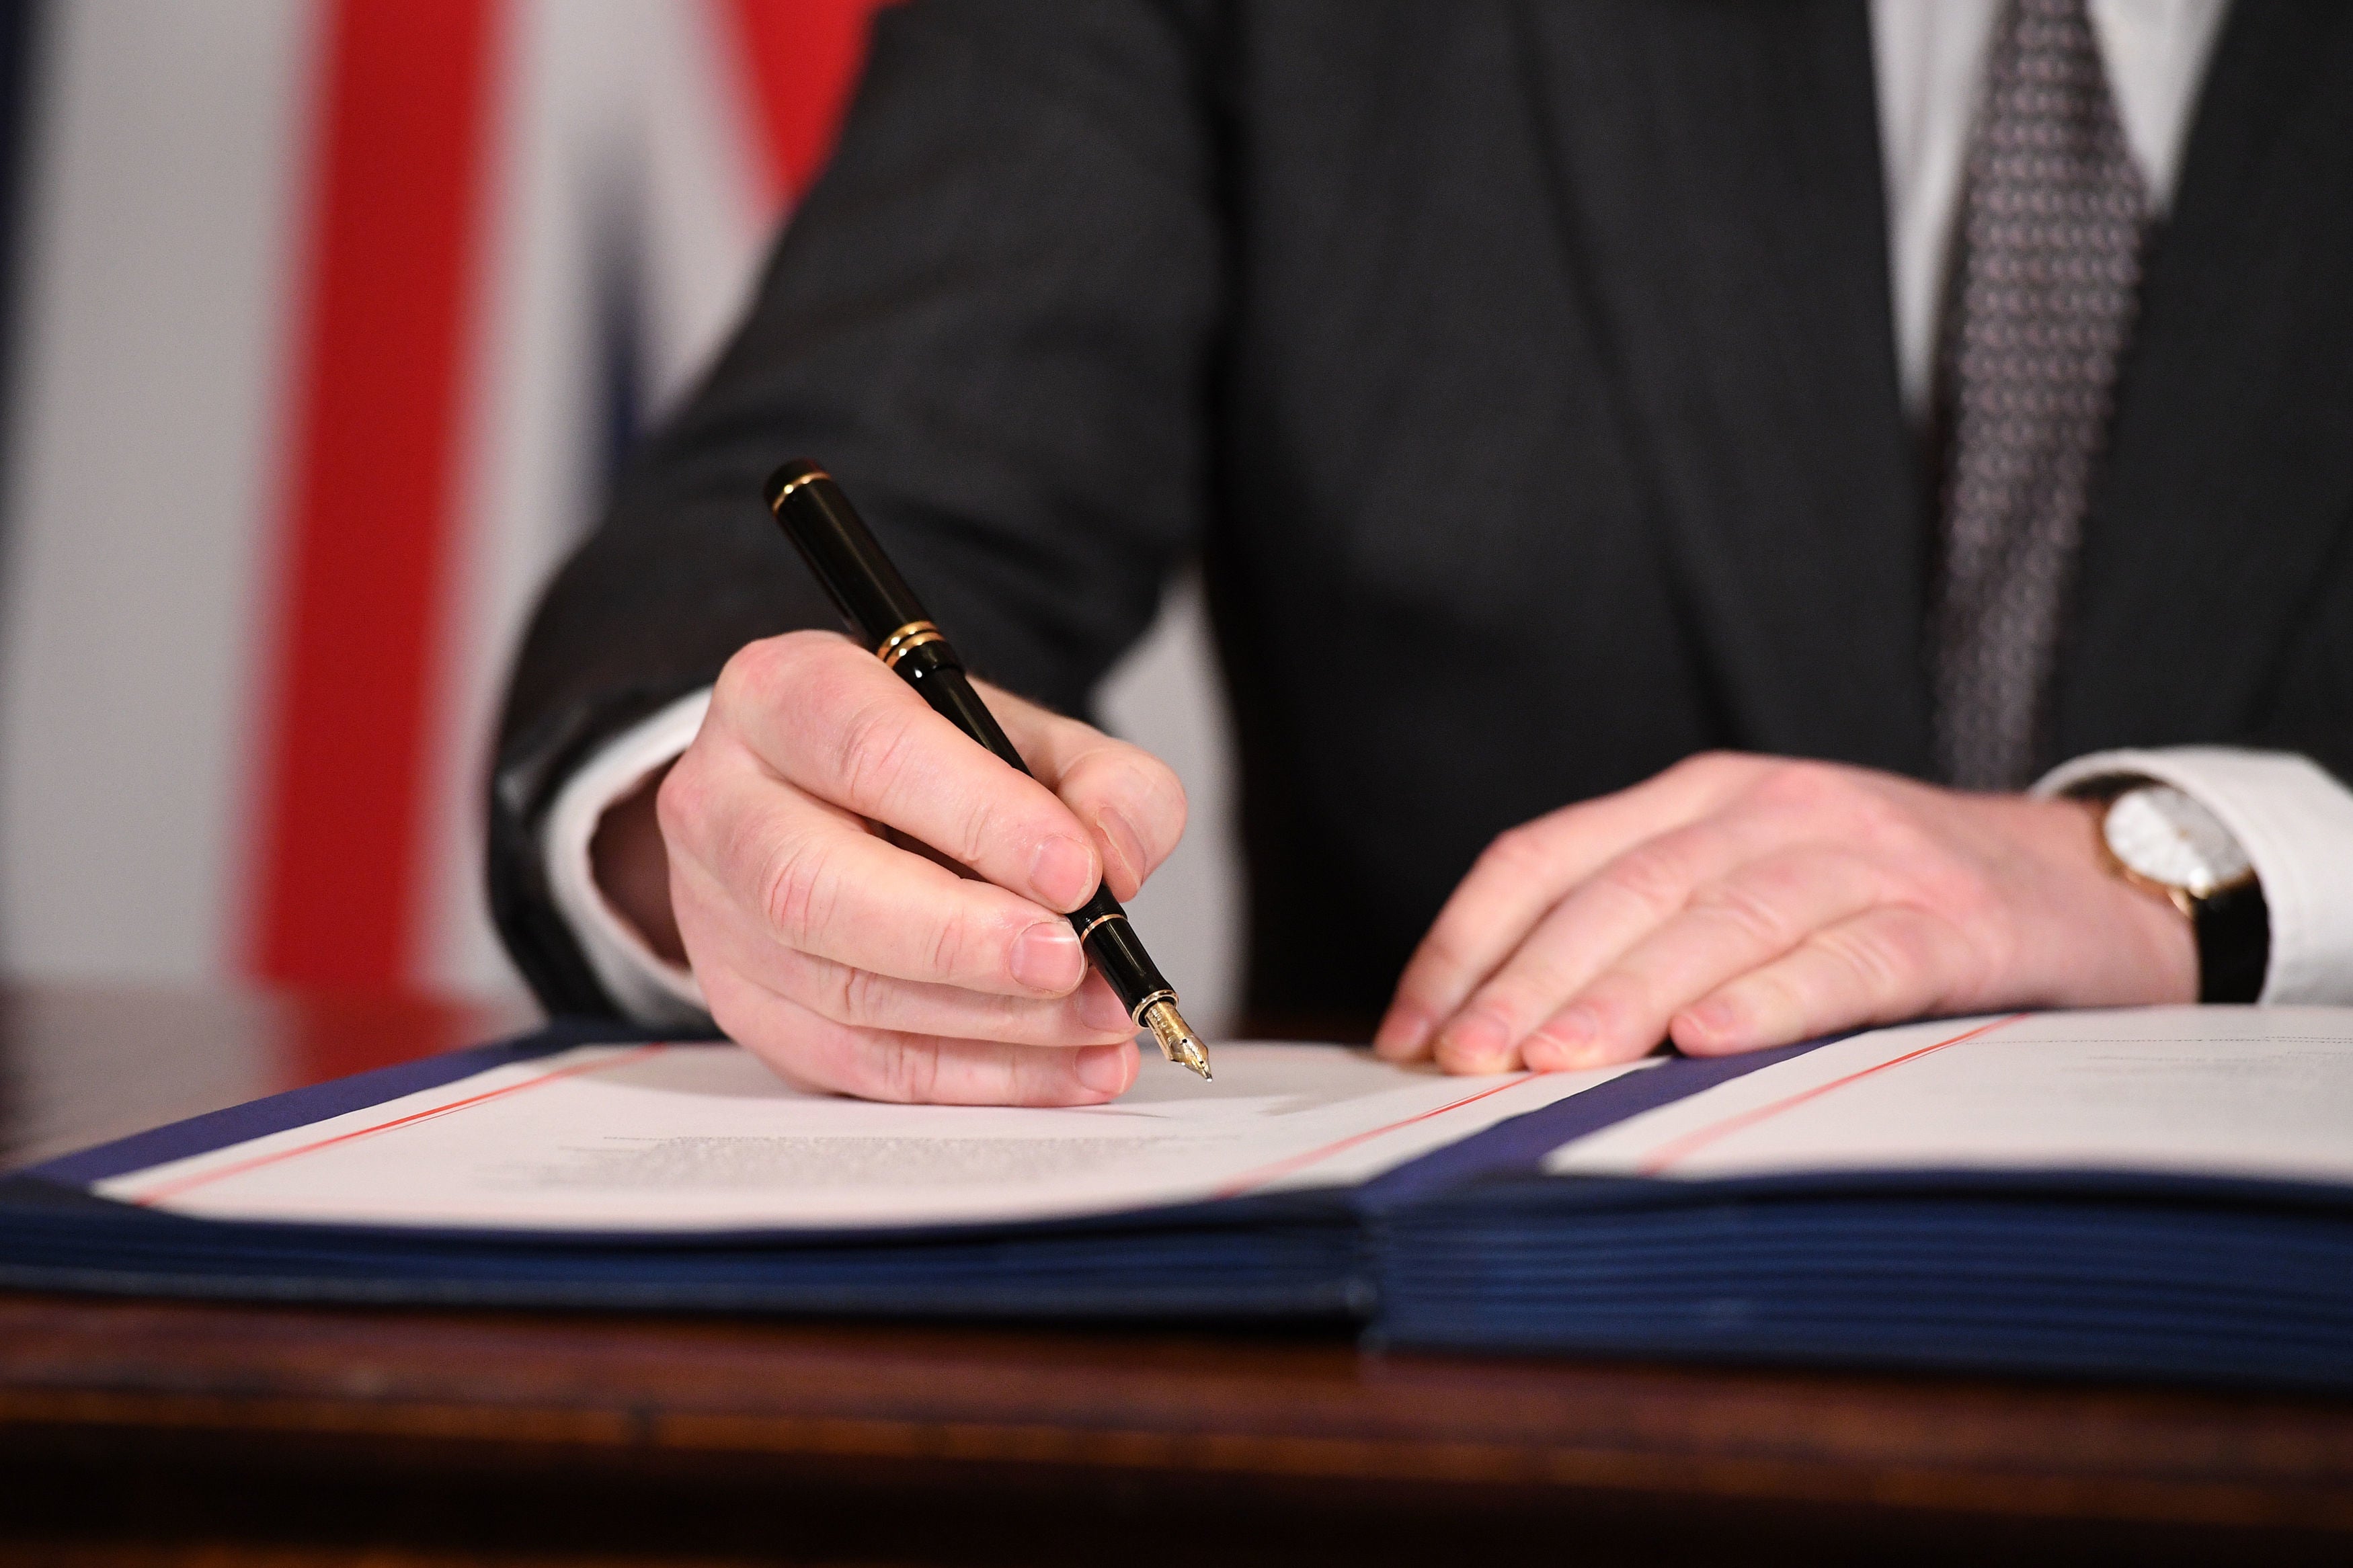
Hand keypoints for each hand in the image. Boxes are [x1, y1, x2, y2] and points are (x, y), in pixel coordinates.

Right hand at [645, 631, 1185, 1103]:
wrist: (830, 809)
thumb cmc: (928, 766)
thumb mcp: (1025, 734)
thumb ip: (1099, 778)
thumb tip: (1116, 861)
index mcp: (783, 696)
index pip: (868, 751)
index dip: (979, 817)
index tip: (1075, 871)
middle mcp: (725, 805)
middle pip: (816, 888)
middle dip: (961, 939)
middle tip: (1073, 963)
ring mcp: (717, 919)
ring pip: (843, 991)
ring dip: (991, 1022)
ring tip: (1099, 1023)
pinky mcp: (749, 1010)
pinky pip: (861, 1065)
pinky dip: (977, 1077)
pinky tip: (1065, 1069)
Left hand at [1373, 753, 2195, 1072]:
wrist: (2087, 881)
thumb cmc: (1884, 899)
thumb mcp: (1753, 881)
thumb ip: (1642, 928)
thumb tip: (1492, 1033)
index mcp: (1701, 795)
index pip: (1548, 855)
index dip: (1467, 941)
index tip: (1411, 1032)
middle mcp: (1771, 809)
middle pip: (1623, 889)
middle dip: (1529, 978)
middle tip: (1465, 1061)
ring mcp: (1867, 858)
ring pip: (1720, 920)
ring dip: (1627, 992)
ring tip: (1554, 1061)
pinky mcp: (1954, 924)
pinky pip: (1850, 960)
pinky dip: (1777, 998)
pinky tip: (1713, 1042)